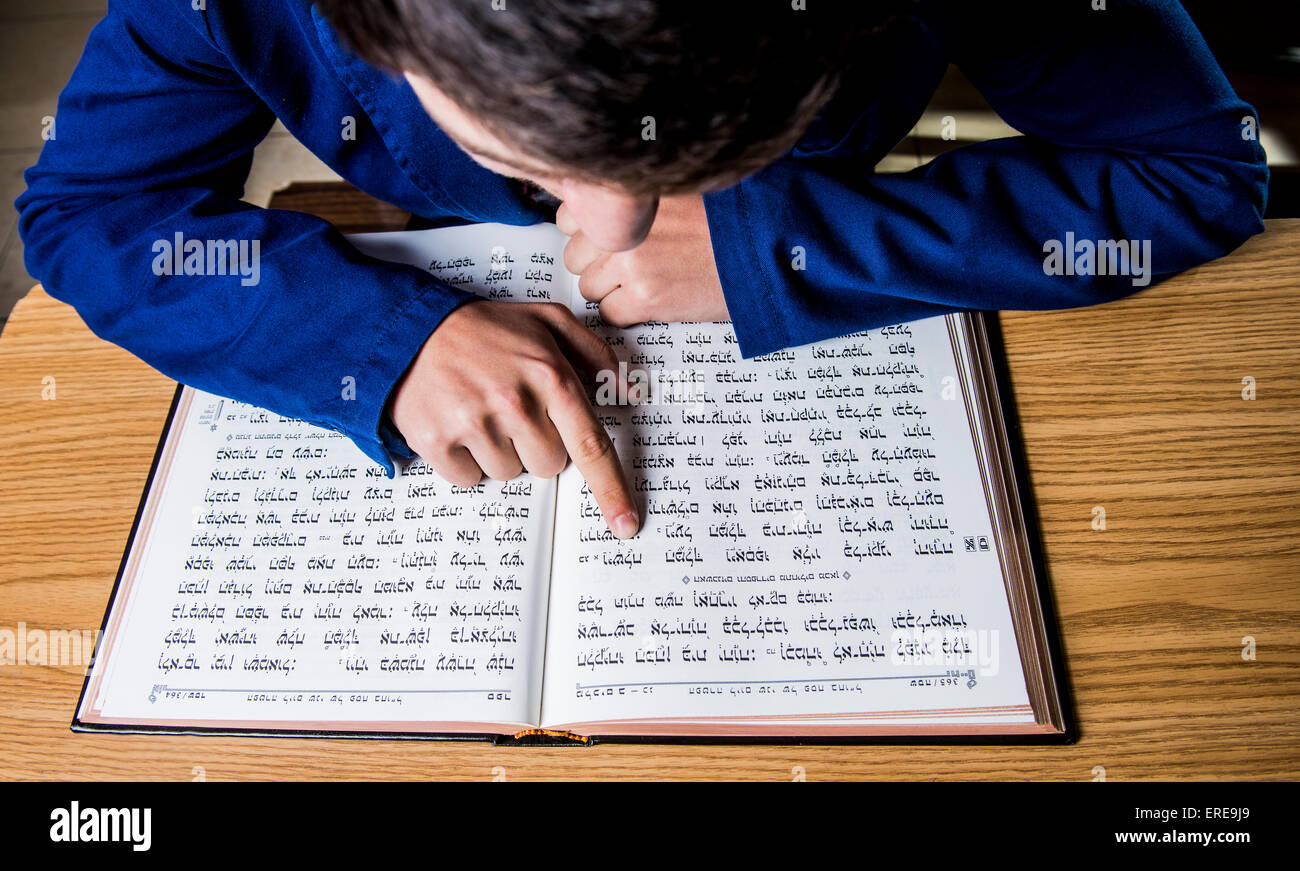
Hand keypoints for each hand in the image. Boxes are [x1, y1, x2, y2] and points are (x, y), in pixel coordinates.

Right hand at [386, 299, 639, 538]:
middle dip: (535, 442)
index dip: (611, 489)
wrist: (409, 327)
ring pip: (509, 473)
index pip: (591, 445)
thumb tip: (627, 392)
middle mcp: (515, 402)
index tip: (626, 524)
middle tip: (510, 407)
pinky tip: (457, 424)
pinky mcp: (437, 441)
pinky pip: (469, 479)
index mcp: (549, 374)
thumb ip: (594, 352)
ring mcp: (475, 424)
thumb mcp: (546, 320)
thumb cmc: (482, 327)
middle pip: (549, 464)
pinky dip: (464, 459)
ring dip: (498, 450)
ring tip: (480, 409)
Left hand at [559, 194, 729, 325]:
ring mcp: (632, 263)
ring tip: (643, 280)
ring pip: (588, 286)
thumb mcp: (678, 186)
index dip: (587, 231)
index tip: (603, 237)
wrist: (766, 250)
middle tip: (627, 262)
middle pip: (575, 255)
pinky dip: (626, 311)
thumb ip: (635, 194)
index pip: (570, 216)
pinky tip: (650, 298)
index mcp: (629, 193)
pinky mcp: (646, 298)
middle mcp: (625, 226)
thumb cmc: (730, 218)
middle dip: (596, 262)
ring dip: (610, 288)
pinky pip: (609, 312)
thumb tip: (599, 206)